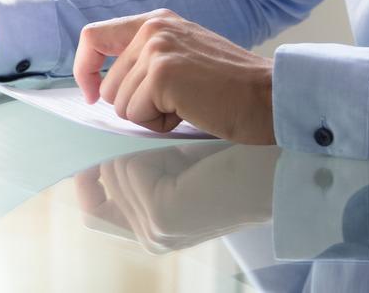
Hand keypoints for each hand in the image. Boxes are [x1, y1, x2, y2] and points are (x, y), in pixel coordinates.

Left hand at [73, 9, 276, 142]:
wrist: (270, 96)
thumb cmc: (231, 88)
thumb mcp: (184, 57)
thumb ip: (146, 60)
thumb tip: (100, 87)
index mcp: (157, 22)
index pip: (93, 36)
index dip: (85, 70)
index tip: (92, 93)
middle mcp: (153, 28)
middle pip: (108, 85)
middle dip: (137, 106)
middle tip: (179, 102)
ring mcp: (157, 49)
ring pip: (121, 103)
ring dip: (151, 116)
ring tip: (188, 104)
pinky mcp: (162, 74)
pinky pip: (136, 114)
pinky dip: (161, 123)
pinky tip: (190, 111)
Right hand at [73, 144, 275, 251]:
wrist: (282, 161)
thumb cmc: (237, 152)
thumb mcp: (176, 158)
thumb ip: (136, 160)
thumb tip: (92, 143)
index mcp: (154, 229)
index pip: (94, 210)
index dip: (86, 176)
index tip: (88, 142)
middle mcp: (153, 237)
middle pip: (100, 183)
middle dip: (120, 147)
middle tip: (161, 131)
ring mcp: (158, 232)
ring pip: (112, 169)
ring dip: (140, 142)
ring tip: (178, 139)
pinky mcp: (164, 218)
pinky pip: (128, 166)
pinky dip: (150, 144)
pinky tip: (180, 143)